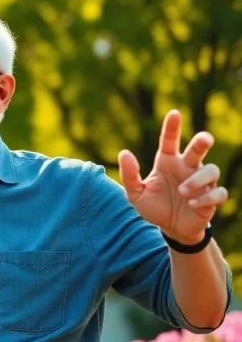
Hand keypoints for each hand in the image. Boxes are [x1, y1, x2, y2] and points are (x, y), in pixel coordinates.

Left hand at [118, 110, 228, 243]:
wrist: (170, 228)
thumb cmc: (154, 206)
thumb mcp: (135, 194)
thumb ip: (129, 175)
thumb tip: (124, 153)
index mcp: (167, 162)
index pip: (169, 140)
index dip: (172, 127)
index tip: (174, 113)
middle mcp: (186, 167)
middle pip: (198, 149)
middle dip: (202, 142)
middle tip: (204, 139)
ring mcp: (201, 182)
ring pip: (211, 170)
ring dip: (198, 180)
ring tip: (183, 192)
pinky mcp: (211, 198)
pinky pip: (218, 192)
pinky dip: (206, 197)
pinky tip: (192, 203)